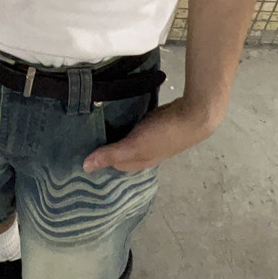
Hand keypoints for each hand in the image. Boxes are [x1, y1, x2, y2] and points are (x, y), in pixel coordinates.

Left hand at [82, 96, 218, 173]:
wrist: (195, 115)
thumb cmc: (163, 134)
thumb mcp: (134, 146)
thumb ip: (111, 155)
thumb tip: (85, 168)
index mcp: (139, 162)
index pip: (113, 164)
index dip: (99, 157)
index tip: (81, 145)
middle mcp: (146, 153)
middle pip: (122, 151)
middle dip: (107, 144)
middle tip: (86, 130)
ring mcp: (153, 138)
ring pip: (130, 137)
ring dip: (117, 131)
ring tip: (98, 119)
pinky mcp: (158, 123)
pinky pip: (138, 124)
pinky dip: (128, 120)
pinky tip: (120, 110)